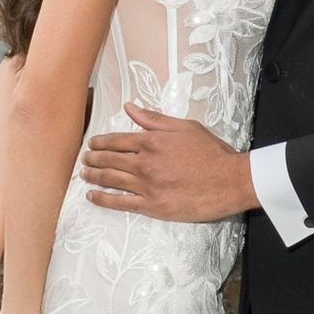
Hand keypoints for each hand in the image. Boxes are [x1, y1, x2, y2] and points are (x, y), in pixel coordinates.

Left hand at [81, 104, 256, 221]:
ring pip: (111, 180)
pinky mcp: (153, 206)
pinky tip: (92, 196)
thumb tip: (129, 107)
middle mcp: (145, 163)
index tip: (92, 144)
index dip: (100, 142)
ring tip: (83, 174)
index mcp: (152, 141)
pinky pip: (121, 203)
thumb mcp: (185, 127)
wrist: (230, 181)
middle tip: (84, 160)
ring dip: (93, 176)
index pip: (117, 140)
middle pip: (109, 160)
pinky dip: (103, 199)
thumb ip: (154, 119)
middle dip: (92, 159)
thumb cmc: (212, 153)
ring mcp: (147, 186)